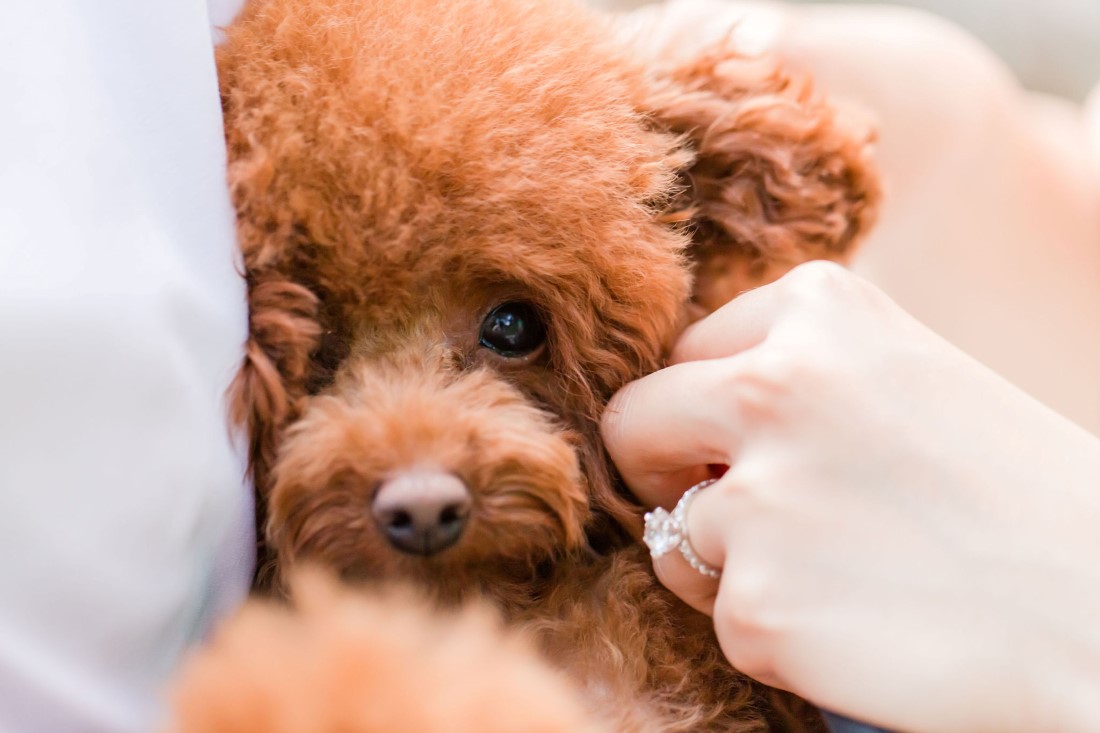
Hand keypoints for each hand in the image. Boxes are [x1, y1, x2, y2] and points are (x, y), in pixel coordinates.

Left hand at [602, 262, 1099, 732]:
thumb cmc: (1011, 495)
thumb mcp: (902, 377)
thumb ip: (793, 372)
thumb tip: (681, 407)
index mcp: (818, 308)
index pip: (684, 355)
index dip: (709, 413)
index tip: (758, 445)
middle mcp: (773, 385)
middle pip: (634, 425)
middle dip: (669, 472)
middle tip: (747, 507)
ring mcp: (758, 498)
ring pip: (673, 536)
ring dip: (734, 563)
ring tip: (847, 570)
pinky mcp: (757, 604)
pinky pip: (721, 615)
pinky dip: (771, 630)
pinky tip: (858, 622)